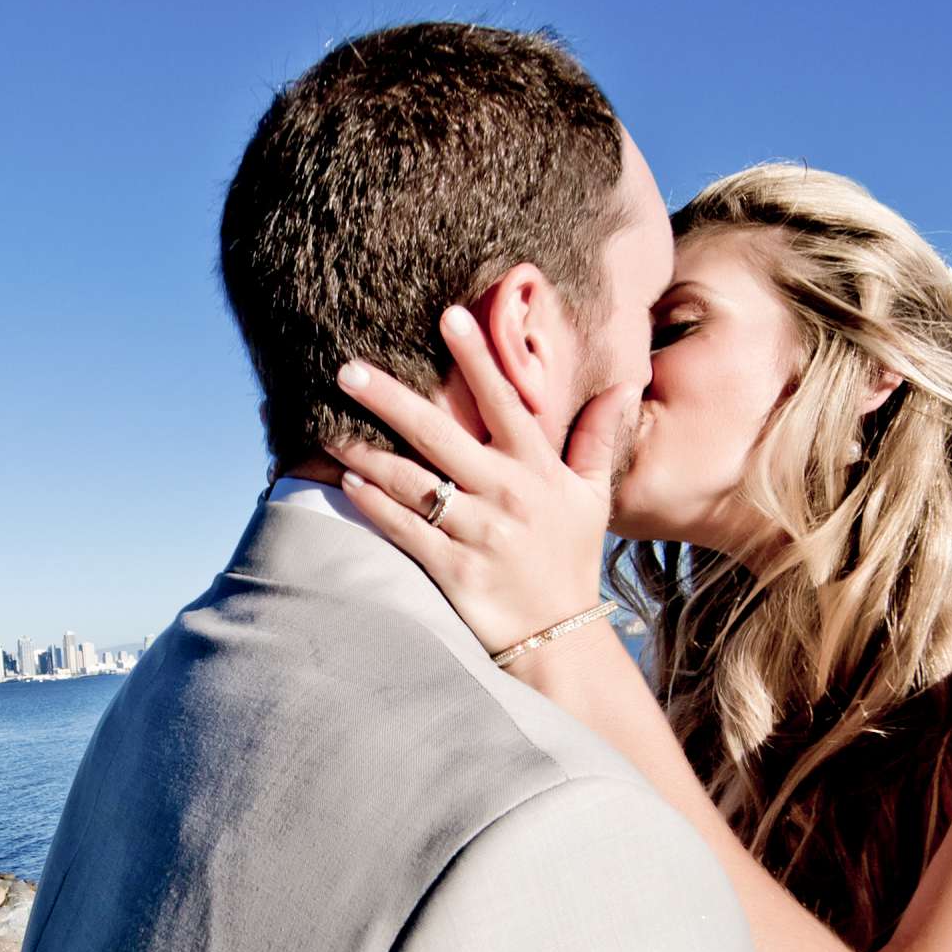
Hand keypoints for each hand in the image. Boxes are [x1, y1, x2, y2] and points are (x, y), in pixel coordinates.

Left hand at [324, 305, 637, 660]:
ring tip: (327, 429)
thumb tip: (623, 386)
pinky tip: (347, 482)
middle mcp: (505, 496)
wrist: (559, 636)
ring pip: (411, 482)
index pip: (504, 402)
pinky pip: (405, 530)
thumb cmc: (568, 559)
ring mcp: (477, 534)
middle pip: (439, 435)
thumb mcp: (592, 496)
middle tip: (347, 368)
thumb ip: (596, 438)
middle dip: (390, 398)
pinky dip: (375, 505)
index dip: (477, 358)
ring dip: (365, 453)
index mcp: (536, 470)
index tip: (449, 315)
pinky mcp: (453, 571)